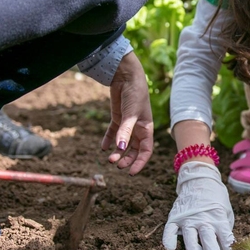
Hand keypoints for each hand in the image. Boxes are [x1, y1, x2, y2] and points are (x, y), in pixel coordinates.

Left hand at [101, 51, 153, 174]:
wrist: (127, 76)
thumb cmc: (135, 94)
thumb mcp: (130, 114)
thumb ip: (125, 132)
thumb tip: (120, 149)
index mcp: (146, 129)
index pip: (146, 151)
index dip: (139, 163)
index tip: (130, 173)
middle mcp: (138, 128)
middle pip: (134, 150)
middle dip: (126, 159)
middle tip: (115, 164)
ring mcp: (128, 124)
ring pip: (123, 143)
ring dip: (117, 152)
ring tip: (108, 158)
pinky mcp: (118, 118)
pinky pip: (113, 133)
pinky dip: (108, 140)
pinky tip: (102, 147)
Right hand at [163, 162, 235, 249]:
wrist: (199, 178)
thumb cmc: (215, 197)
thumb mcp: (226, 211)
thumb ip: (225, 229)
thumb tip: (229, 249)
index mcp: (219, 219)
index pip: (227, 241)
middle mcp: (204, 221)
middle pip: (209, 245)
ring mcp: (189, 219)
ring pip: (191, 242)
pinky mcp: (175, 217)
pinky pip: (170, 229)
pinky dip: (169, 238)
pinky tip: (170, 248)